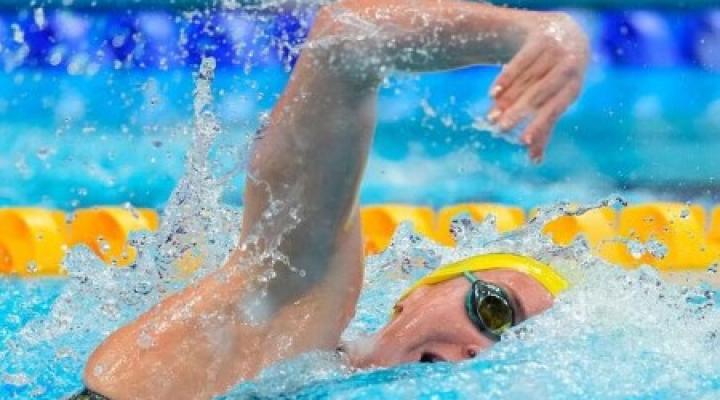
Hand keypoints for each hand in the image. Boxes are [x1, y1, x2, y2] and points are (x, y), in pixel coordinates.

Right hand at [487, 13, 589, 161]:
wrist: (560, 31)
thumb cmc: (557, 76)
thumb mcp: (554, 98)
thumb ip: (544, 127)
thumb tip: (535, 161)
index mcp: (573, 87)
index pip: (554, 109)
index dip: (539, 125)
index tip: (521, 141)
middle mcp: (568, 68)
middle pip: (538, 94)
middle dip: (517, 112)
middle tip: (498, 128)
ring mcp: (555, 51)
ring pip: (526, 79)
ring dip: (507, 99)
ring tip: (491, 116)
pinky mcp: (540, 38)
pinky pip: (520, 61)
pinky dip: (506, 78)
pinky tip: (492, 93)